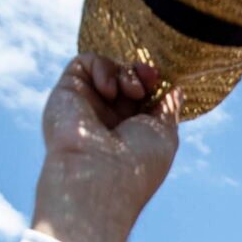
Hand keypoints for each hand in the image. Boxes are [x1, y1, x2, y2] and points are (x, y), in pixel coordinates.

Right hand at [31, 54, 181, 241]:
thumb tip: (175, 87)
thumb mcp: (164, 135)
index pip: (143, 96)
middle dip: (142, 73)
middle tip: (150, 78)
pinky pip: (83, 63)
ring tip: (132, 92)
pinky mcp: (66, 94)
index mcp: (131, 131)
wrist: (99, 178)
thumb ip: (168, 108)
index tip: (162, 82)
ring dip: (126, 72)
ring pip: (108, 69)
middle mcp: (107, 119)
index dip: (155, 83)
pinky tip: (109, 91)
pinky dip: (103, 68)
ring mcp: (86, 106)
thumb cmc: (137, 164)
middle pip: (126, 79)